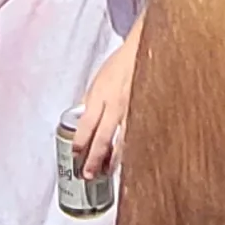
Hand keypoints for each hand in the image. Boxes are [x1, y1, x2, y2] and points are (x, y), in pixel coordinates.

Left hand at [71, 38, 138, 178]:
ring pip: (122, 141)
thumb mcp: (99, 79)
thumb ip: (90, 100)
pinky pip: (138, 135)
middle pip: (103, 137)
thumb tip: (82, 116)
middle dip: (94, 158)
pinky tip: (129, 159)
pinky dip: (132, 149)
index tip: (75, 155)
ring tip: (107, 172)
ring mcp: (134, 109)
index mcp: (100, 94)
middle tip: (88, 174)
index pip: (87, 124)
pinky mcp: (148, 111)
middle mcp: (115, 104)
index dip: (81, 142)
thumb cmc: (121, 63)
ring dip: (113, 159)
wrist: (146, 49)